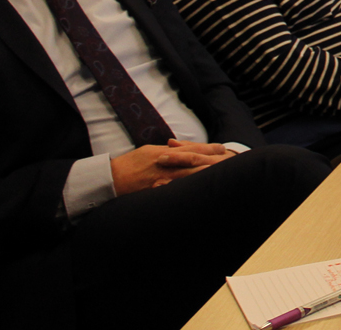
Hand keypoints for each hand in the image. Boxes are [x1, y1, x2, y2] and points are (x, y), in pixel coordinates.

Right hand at [111, 143, 233, 194]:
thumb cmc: (130, 164)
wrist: (111, 178)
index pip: (191, 149)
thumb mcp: (149, 151)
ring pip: (188, 176)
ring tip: (221, 175)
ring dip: (205, 175)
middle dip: (212, 161)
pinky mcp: (157, 191)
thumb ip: (166, 151)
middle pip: (194, 162)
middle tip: (229, 161)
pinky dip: (189, 190)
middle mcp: (165, 164)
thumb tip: (180, 148)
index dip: (208, 149)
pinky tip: (200, 191)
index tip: (222, 148)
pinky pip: (176, 190)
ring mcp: (162, 178)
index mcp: (164, 152)